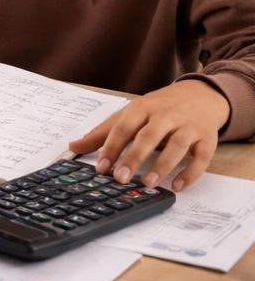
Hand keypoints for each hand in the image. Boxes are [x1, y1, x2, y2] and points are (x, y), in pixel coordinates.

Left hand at [69, 79, 229, 190]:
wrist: (199, 94)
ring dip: (162, 165)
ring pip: (177, 145)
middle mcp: (165, 115)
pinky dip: (191, 171)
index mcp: (142, 107)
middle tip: (120, 178)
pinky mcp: (208, 137)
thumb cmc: (158, 108)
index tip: (100, 168)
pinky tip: (178, 186)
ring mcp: (188, 125)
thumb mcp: (130, 114)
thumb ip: (104, 132)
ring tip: (148, 183)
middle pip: (148, 136)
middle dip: (133, 157)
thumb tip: (72, 146)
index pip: (123, 127)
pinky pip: (202, 156)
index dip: (111, 147)